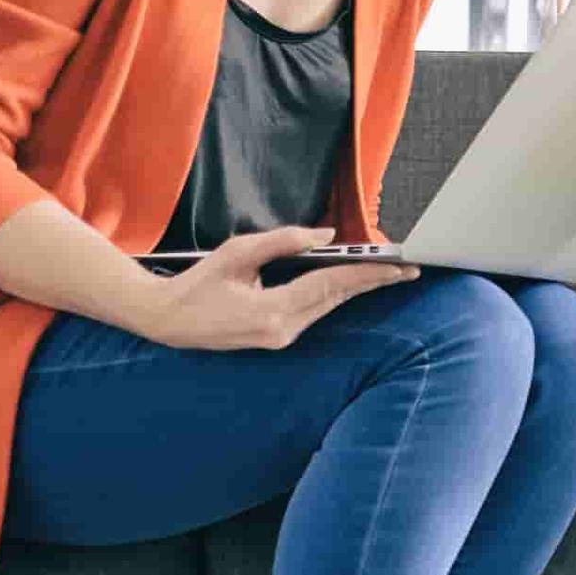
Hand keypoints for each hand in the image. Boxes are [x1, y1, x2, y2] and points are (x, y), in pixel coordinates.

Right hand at [138, 227, 416, 350]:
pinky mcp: (276, 338)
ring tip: (389, 272)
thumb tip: (325, 236)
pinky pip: (315, 312)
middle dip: (373, 282)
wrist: (167, 320)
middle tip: (408, 269)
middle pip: (337, 299)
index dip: (366, 273)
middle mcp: (281, 331)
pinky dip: (335, 295)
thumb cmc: (197, 283)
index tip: (396, 265)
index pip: (330, 286)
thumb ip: (283, 242)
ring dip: (357, 288)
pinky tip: (353, 283)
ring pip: (328, 307)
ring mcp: (280, 338)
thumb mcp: (237, 253)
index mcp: (271, 312)